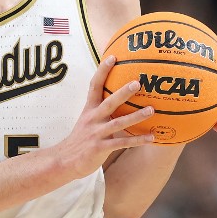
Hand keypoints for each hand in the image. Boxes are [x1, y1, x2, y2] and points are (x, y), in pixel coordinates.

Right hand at [57, 55, 155, 179]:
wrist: (64, 160)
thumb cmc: (80, 139)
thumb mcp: (87, 121)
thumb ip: (101, 110)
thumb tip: (120, 99)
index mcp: (89, 110)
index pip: (94, 86)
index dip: (103, 71)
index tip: (112, 57)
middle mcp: (92, 119)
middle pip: (109, 102)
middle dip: (123, 92)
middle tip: (138, 82)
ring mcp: (96, 134)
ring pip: (118, 123)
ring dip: (136, 116)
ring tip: (151, 110)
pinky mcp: (100, 148)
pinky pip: (122, 143)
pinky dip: (137, 140)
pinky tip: (152, 137)